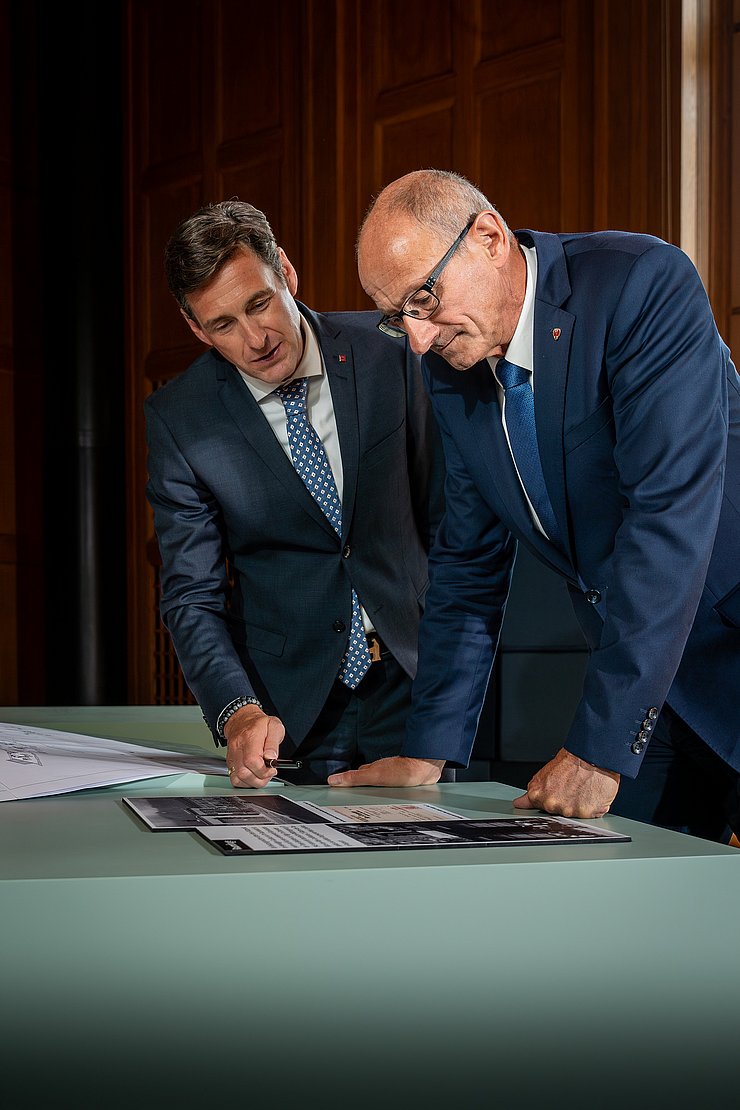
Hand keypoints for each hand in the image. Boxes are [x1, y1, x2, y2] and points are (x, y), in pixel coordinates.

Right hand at [225, 705, 285, 788]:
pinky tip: (253, 777)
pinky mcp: (230, 762)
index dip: (264, 770)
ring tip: (261, 776)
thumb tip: (272, 758)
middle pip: (244, 773)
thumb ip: (274, 743)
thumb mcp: (274, 726)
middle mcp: (238, 747)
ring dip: (252, 782)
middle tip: (268, 774)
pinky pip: (234, 778)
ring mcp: (232, 755)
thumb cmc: (259, 724)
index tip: (272, 769)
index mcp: (250, 737)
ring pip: (237, 778)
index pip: (252, 761)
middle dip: (260, 779)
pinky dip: (245, 782)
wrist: (242, 719)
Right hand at [327, 756, 445, 787]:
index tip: (337, 786)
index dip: (347, 781)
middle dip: (360, 785)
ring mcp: (393, 775)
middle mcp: (382, 770)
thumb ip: (354, 778)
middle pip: (367, 778)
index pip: (356, 775)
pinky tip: (389, 795)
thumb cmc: (403, 771)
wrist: (426, 768)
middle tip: (350, 793)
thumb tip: (333, 779)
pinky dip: (388, 790)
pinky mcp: (405, 780)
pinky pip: (392, 786)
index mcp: (372, 769)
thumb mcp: (374, 776)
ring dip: (374, 788)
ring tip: (367, 798)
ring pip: (380, 781)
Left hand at [513, 748, 619, 818]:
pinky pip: (589, 814)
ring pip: (573, 813)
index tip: (553, 793)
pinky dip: (592, 806)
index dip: (547, 797)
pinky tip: (591, 793)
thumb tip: (519, 803)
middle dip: (563, 801)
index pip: (537, 806)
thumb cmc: (570, 761)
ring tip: (582, 788)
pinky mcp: (587, 813)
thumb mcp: (543, 774)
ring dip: (578, 804)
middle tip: (570, 786)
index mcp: (537, 795)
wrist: (591, 756)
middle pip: (556, 810)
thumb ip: (533, 792)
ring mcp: (569, 811)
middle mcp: (551, 805)